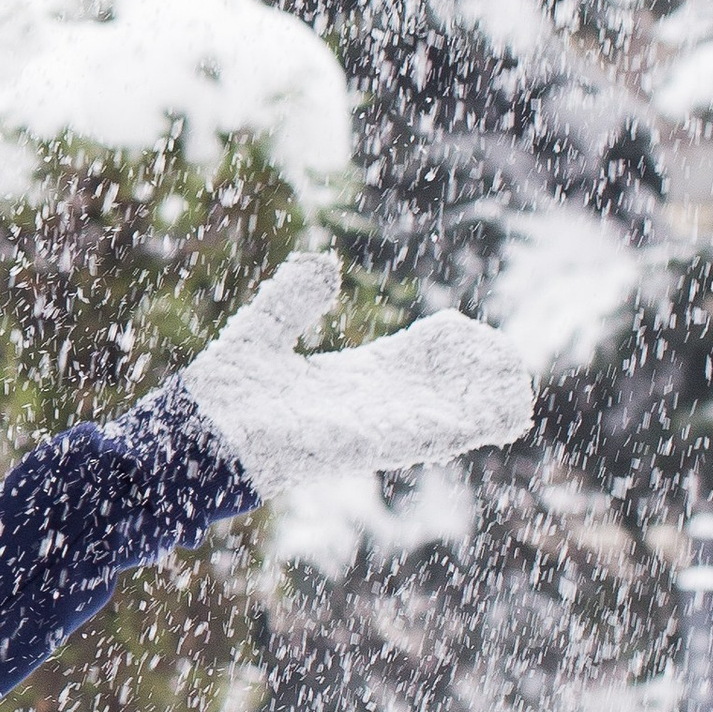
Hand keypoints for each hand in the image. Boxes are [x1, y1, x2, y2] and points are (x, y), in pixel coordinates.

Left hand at [182, 251, 533, 500]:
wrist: (193, 436)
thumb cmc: (220, 398)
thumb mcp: (261, 331)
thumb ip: (291, 299)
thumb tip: (324, 264)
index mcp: (348, 383)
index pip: (411, 365)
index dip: (445, 350)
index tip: (470, 334)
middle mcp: (366, 411)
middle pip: (438, 392)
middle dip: (475, 378)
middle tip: (512, 362)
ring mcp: (367, 431)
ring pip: (443, 419)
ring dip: (481, 404)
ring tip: (520, 387)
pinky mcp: (362, 447)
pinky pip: (424, 436)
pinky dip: (463, 423)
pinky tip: (499, 411)